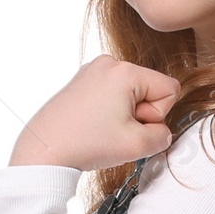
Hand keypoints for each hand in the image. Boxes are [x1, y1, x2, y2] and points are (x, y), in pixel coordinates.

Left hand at [9, 55, 178, 169]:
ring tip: (102, 129)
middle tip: (115, 131)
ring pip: (131, 94)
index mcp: (125, 71)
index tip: (133, 127)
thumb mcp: (137, 146)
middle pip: (149, 89)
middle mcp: (108, 63)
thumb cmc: (85, 144)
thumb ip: (162, 136)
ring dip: (125, 115)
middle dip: (140, 114)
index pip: (170, 88)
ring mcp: (93, 71)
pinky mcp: (82, 82)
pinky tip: (93, 125)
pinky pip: (113, 95)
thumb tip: (161, 131)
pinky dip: (109, 112)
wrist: (44, 150)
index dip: (159, 115)